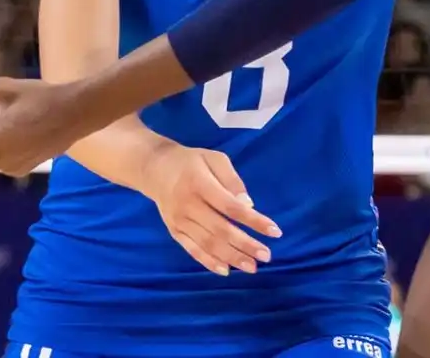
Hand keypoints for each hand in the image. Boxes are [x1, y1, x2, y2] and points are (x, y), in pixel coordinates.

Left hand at [0, 77, 94, 175]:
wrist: (76, 113)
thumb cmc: (40, 97)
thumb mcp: (2, 87)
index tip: (5, 101)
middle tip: (15, 109)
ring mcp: (7, 168)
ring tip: (22, 120)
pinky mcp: (19, 170)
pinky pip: (1, 152)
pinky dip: (8, 141)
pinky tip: (28, 132)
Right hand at [138, 141, 282, 275]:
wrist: (154, 169)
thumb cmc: (191, 162)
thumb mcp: (214, 158)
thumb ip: (232, 180)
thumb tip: (248, 205)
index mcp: (200, 183)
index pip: (231, 207)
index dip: (254, 221)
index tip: (275, 232)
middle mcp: (188, 205)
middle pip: (220, 230)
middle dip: (246, 245)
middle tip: (267, 256)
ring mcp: (179, 221)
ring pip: (208, 244)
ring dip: (231, 258)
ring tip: (252, 267)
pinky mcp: (174, 232)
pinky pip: (192, 250)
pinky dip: (209, 262)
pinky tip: (226, 270)